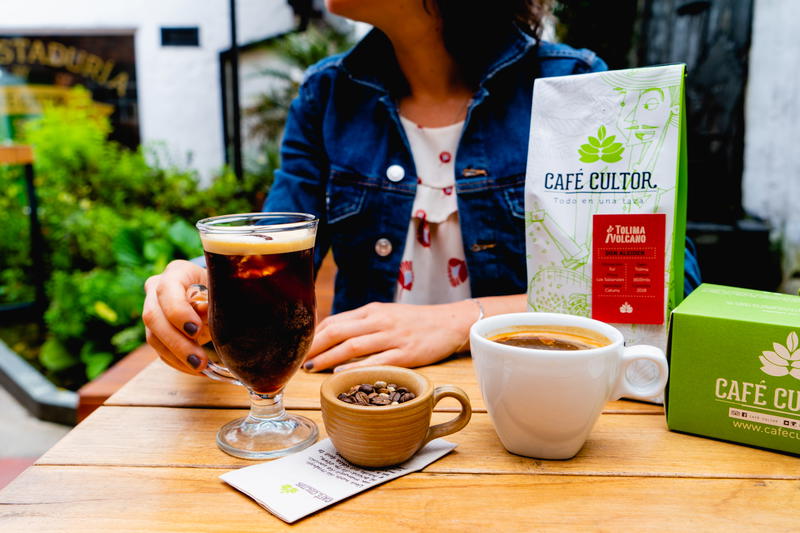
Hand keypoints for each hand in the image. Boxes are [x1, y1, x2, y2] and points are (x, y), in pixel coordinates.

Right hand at [142, 260, 211, 373]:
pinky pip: (160, 350)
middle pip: (154, 317)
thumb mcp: (220, 291)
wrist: (214, 293)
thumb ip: (212, 301)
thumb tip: (203, 313)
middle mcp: (157, 289)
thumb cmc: (220, 289)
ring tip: (200, 368)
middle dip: (177, 342)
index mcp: (176, 272)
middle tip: (199, 360)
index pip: (167, 290)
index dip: (178, 311)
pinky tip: (197, 370)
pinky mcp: (155, 331)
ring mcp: (152, 310)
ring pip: (154, 337)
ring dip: (177, 357)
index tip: (196, 330)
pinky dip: (178, 363)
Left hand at [304, 300, 479, 372]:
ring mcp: (392, 337)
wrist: (450, 323)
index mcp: (372, 311)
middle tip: (297, 359)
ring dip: (328, 357)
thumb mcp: (386, 316)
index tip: (299, 347)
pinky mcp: (406, 353)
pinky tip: (341, 372)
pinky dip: (356, 366)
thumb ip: (362, 324)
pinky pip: (376, 360)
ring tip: (311, 368)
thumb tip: (332, 335)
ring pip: (353, 346)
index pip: (335, 321)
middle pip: (338, 331)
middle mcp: (379, 321)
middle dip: (314, 346)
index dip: (314, 335)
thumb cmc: (415, 322)